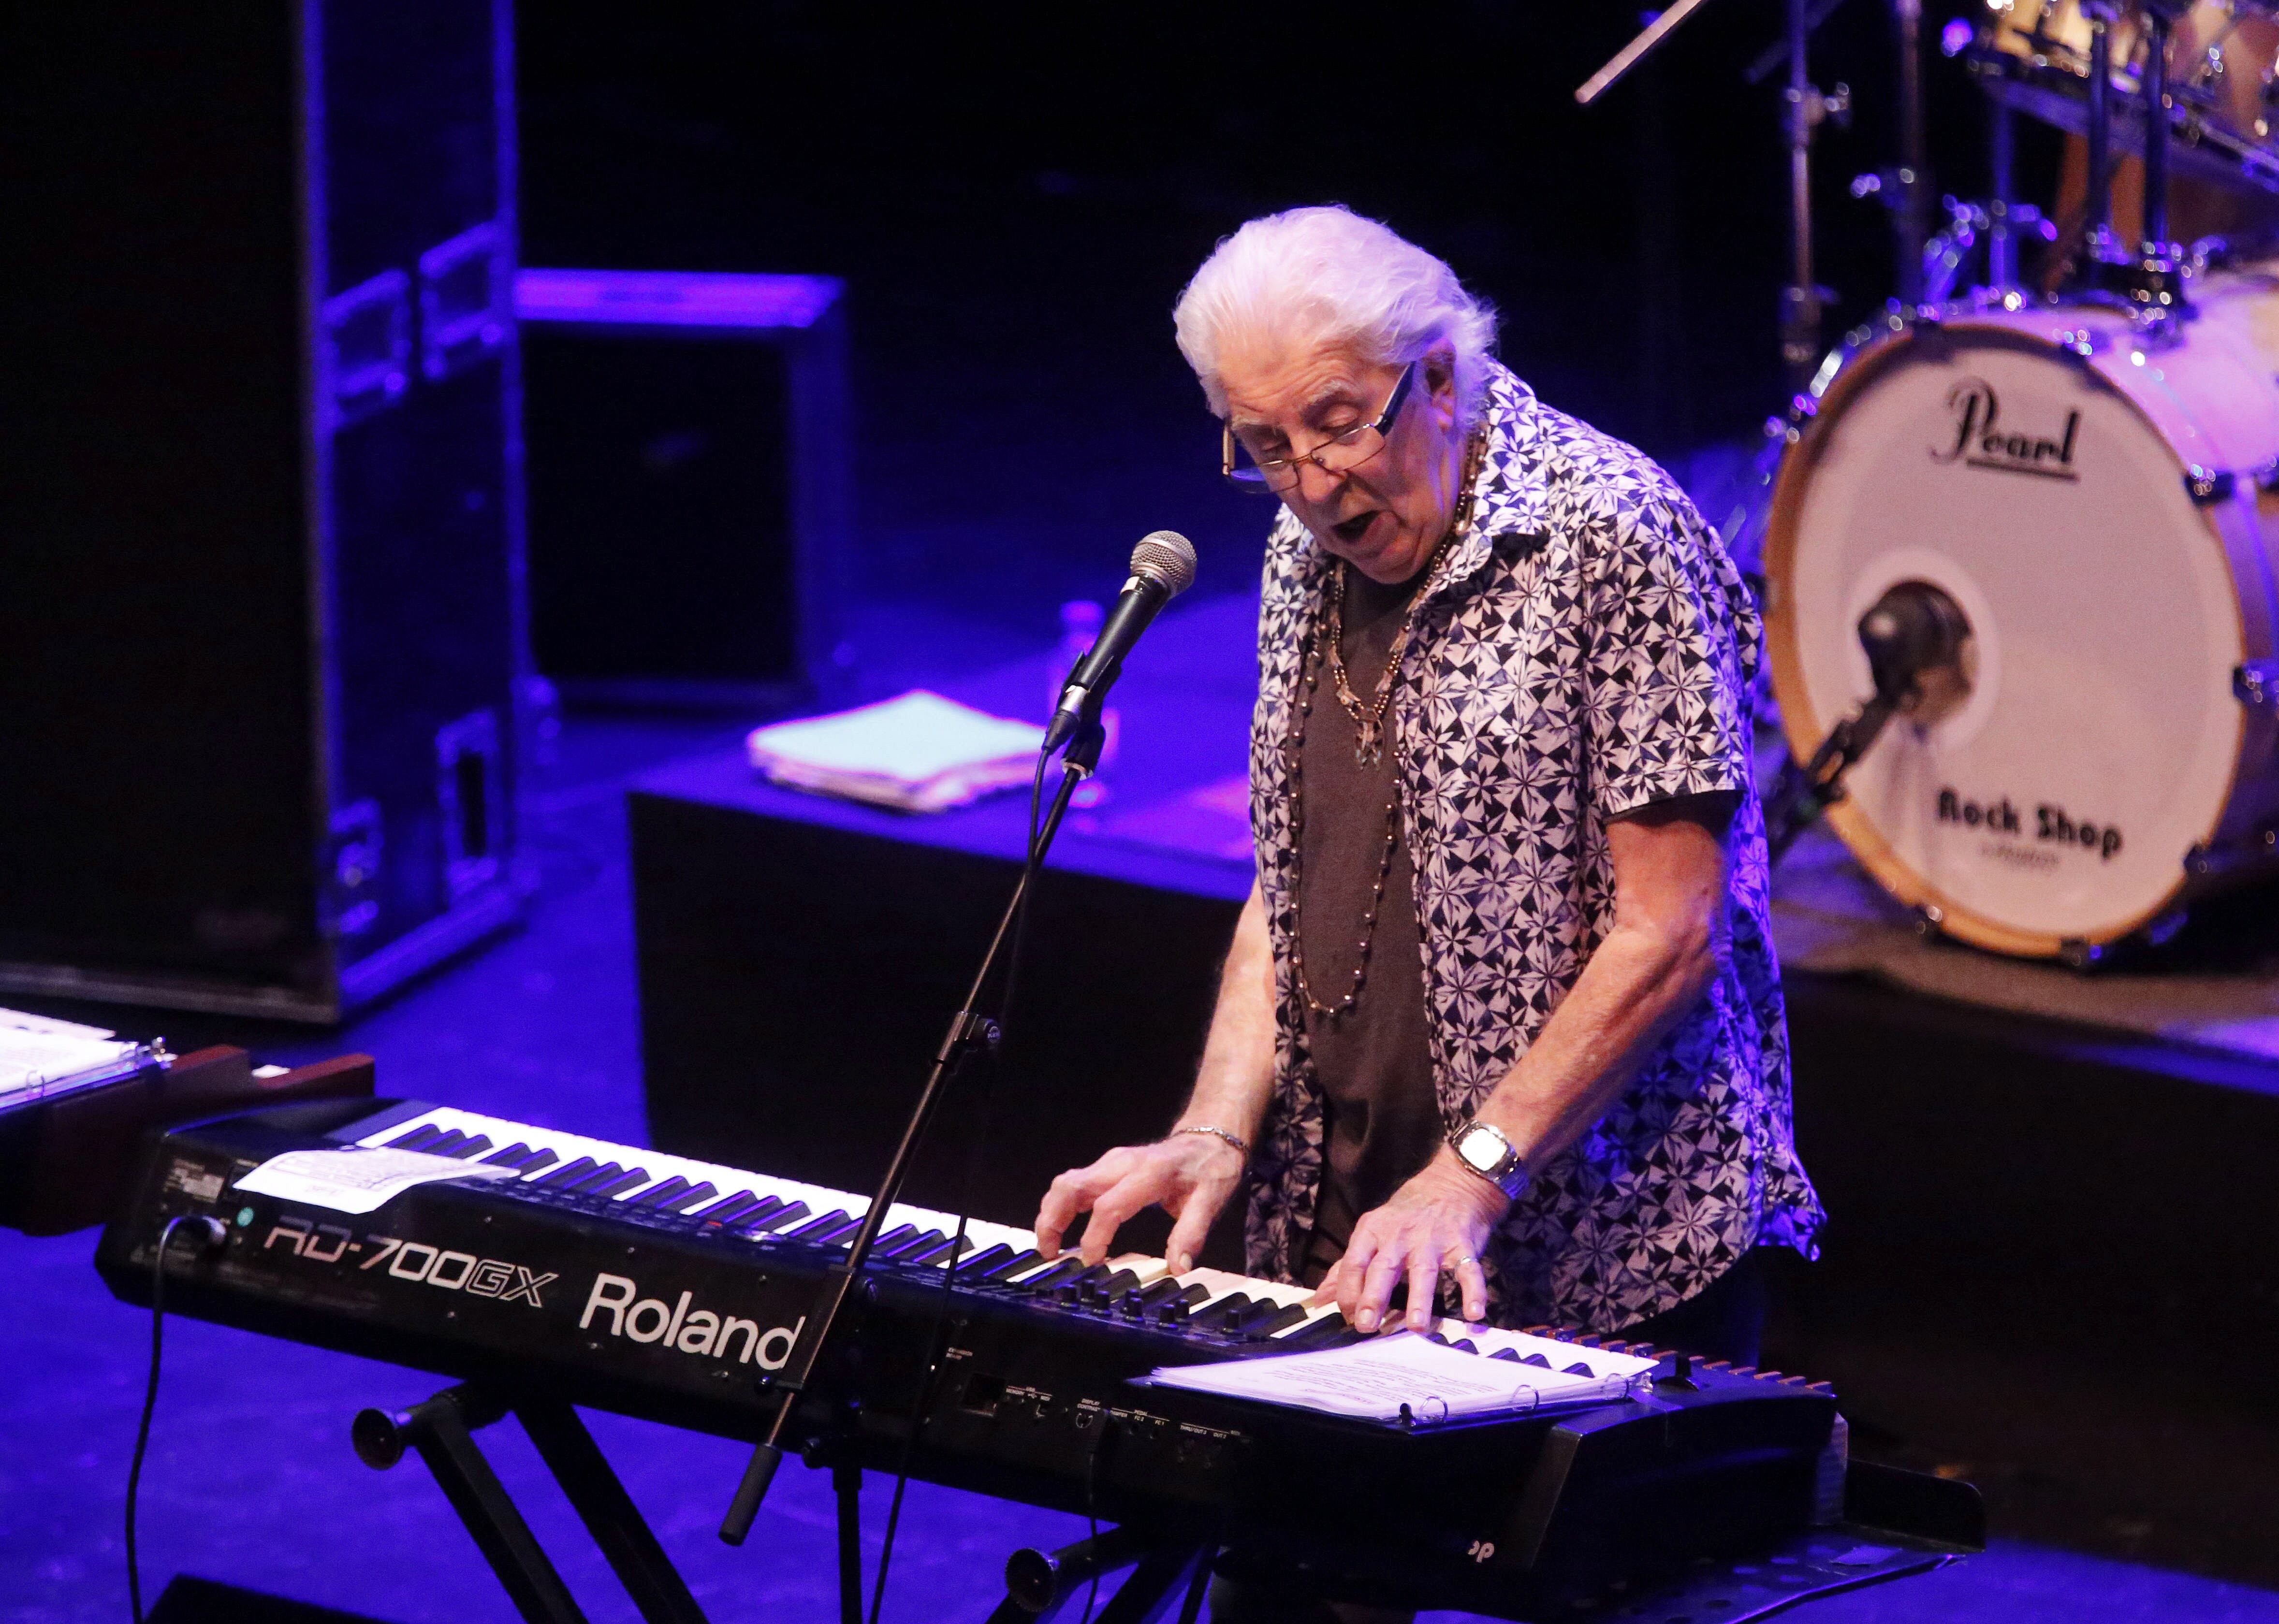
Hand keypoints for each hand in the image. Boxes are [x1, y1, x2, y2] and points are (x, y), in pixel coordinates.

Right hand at [1034, 1133, 1243, 1272]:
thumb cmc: (1209, 1170)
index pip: (1109, 1205)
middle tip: (1050, 1254)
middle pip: (1072, 1186)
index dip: (1095, 1236)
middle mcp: (1123, 1164)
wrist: (1210, 1139)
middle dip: (1053, 1220)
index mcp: (1149, 1173)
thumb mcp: (1210, 1203)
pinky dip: (1060, 1206)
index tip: (1091, 1262)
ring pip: (1066, 1182)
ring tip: (1049, 1246)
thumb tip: (1177, 1269)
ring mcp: (1111, 1162)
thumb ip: (1191, 1235)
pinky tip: (1060, 1229)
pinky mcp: (1106, 1167)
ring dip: (1050, 1212)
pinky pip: (1073, 1183)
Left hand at [1311, 1152, 1507, 1332]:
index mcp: (1372, 1232)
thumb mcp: (1371, 1232)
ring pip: (1424, 1271)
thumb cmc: (1406, 1216)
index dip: (1347, 1292)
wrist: (1452, 1184)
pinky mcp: (1462, 1245)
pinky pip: (1468, 1270)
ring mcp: (1432, 1240)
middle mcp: (1400, 1236)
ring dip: (1420, 1298)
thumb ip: (1346, 1267)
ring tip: (1417, 1326)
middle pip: (1383, 1268)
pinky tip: (1474, 1314)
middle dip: (1373, 1296)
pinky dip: (1473, 1291)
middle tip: (1366, 1326)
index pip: (1353, 1263)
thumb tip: (1319, 1299)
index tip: (1348, 1318)